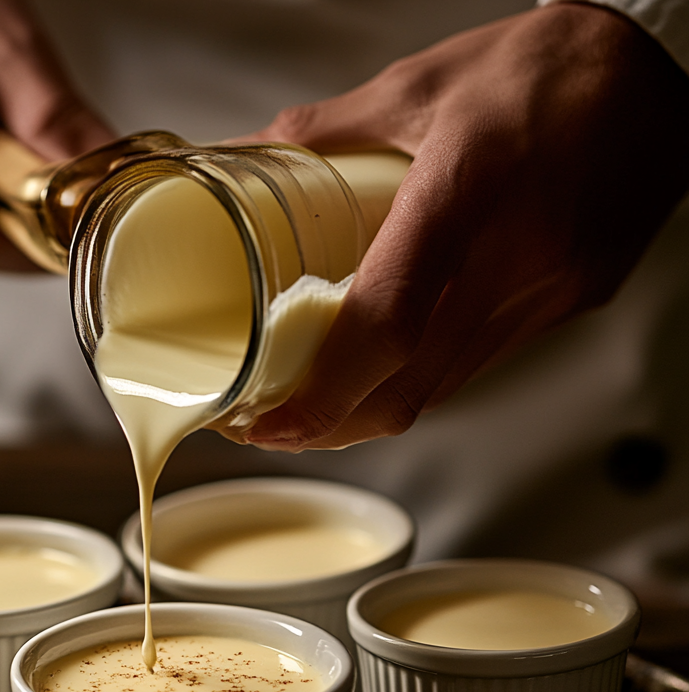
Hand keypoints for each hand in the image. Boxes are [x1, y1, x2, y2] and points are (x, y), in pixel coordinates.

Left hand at [233, 3, 688, 450]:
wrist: (659, 73)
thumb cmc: (539, 70)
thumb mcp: (417, 86)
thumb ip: (321, 130)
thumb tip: (240, 153)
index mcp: (468, 189)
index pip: (387, 323)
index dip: (322, 392)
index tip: (270, 421)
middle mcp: (515, 257)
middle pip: (410, 386)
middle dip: (331, 425)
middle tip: (274, 425)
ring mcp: (550, 292)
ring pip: (444, 387)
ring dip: (372, 411)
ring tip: (316, 400)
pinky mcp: (569, 306)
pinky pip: (480, 363)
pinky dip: (422, 379)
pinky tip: (387, 368)